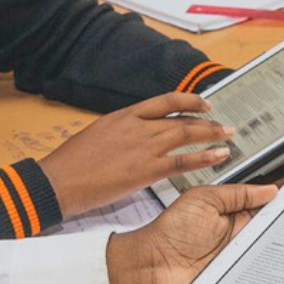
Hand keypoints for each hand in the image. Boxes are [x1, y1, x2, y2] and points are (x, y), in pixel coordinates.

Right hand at [38, 92, 236, 217]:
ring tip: (227, 137)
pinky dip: (204, 157)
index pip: (165, 101)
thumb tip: (138, 133)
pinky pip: (183, 161)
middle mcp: (137, 127)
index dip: (190, 100)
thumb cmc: (71, 163)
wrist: (56, 182)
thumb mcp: (98, 133)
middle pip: (182, 118)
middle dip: (208, 121)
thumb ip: (122, 130)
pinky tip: (219, 156)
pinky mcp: (145, 171)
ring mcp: (142, 147)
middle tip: (224, 125)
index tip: (205, 103)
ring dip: (211, 135)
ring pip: (186, 134)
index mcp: (124, 115)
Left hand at [106, 183, 276, 283]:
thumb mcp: (203, 200)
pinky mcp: (242, 281)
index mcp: (237, 216)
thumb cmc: (169, 233)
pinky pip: (265, 275)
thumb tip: (270, 189)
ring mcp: (245, 260)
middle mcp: (244, 238)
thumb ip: (237, 193)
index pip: (270, 203)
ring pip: (278, 252)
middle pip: (281, 228)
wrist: (150, 268)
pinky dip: (277, 271)